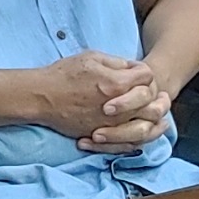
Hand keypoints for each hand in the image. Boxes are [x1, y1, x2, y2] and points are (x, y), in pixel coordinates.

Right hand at [43, 52, 166, 152]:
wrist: (42, 97)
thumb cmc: (64, 75)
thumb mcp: (92, 57)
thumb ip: (117, 63)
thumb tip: (132, 68)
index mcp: (116, 83)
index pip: (147, 77)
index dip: (145, 72)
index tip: (138, 73)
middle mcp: (117, 107)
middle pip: (152, 104)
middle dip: (155, 97)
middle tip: (151, 93)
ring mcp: (110, 124)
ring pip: (145, 126)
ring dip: (153, 119)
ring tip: (156, 115)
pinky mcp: (102, 135)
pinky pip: (128, 142)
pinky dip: (139, 137)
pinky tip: (143, 130)